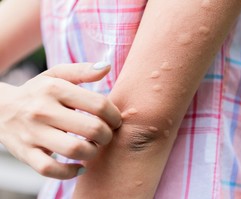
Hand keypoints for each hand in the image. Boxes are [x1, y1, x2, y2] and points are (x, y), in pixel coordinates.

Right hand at [0, 62, 120, 178]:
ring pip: (74, 150)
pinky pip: (51, 169)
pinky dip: (70, 172)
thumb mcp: (56, 74)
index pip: (99, 105)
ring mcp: (33, 133)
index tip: (115, 120)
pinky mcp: (25, 153)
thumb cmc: (38, 91)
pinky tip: (79, 166)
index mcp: (55, 89)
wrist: (0, 108)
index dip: (115, 116)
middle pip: (92, 129)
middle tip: (106, 135)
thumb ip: (82, 70)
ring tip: (93, 147)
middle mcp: (43, 110)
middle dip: (107, 135)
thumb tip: (106, 67)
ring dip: (93, 152)